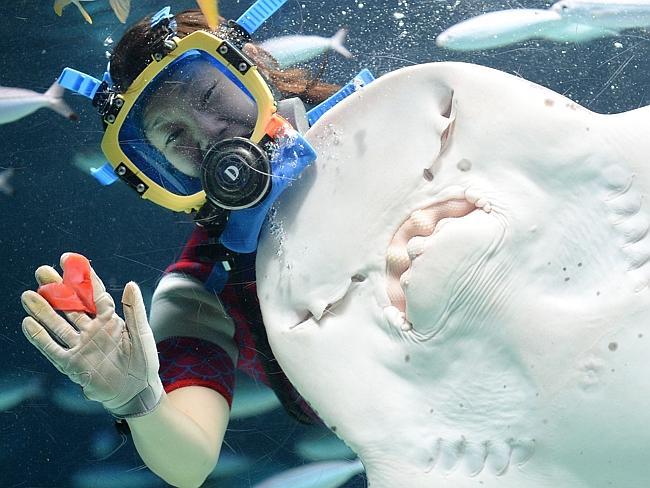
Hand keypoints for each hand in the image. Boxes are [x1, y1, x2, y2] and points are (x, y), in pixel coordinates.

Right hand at [20, 253, 163, 417]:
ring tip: (28, 295)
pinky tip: (28, 323)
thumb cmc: (143, 362)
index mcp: (111, 319)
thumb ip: (134, 310)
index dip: (81, 276)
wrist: (137, 391)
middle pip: (71, 305)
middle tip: (41, 272)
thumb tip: (130, 283)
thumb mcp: (142, 334)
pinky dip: (40, 337)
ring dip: (44, 310)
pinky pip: (53, 349)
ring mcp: (81, 346)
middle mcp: (92, 329)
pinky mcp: (73, 364)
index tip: (68, 259)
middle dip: (56, 289)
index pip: (93, 293)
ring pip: (58, 324)